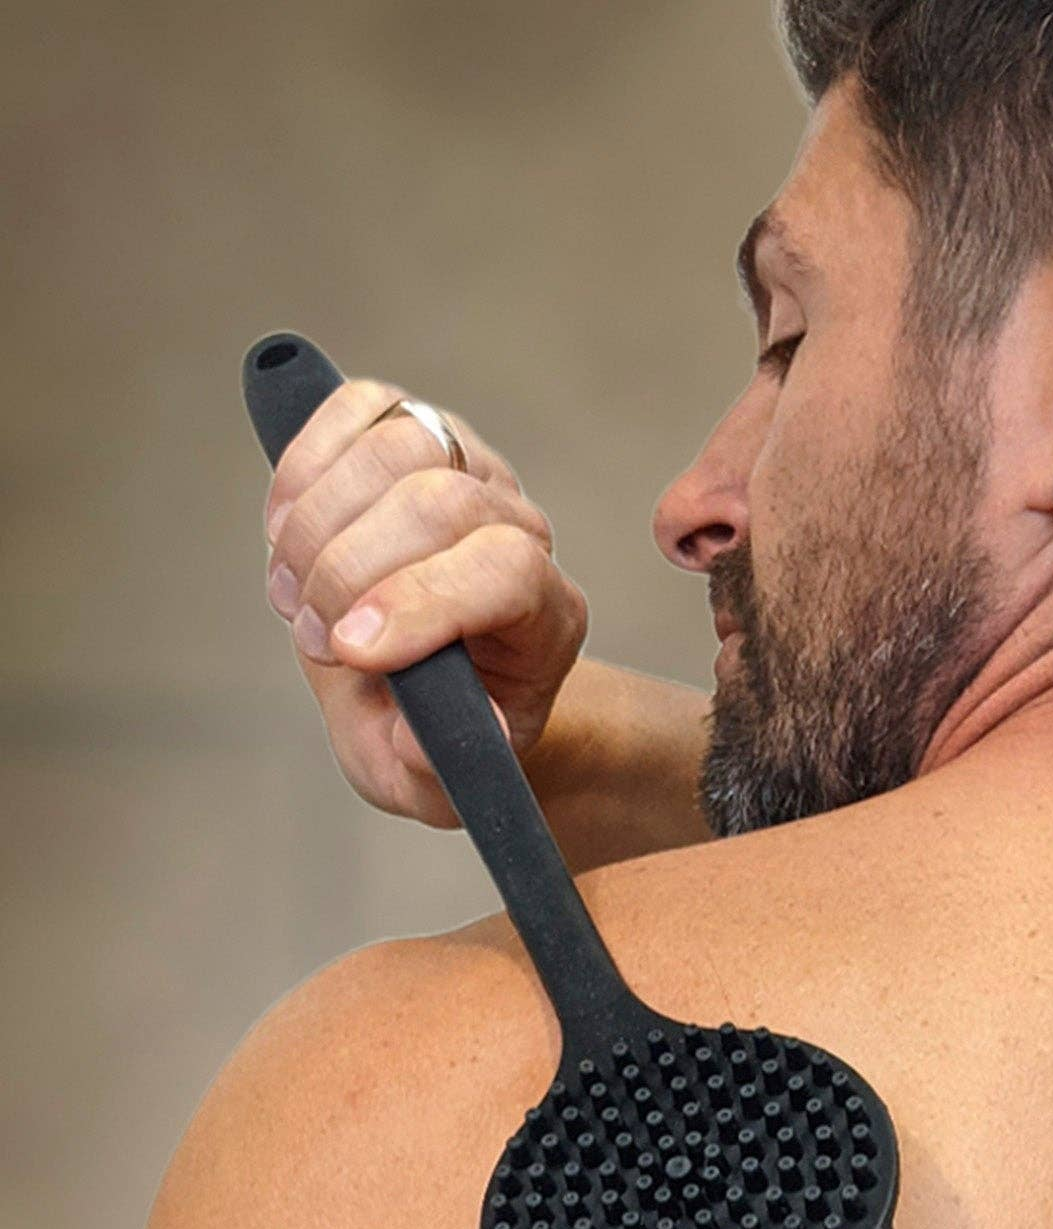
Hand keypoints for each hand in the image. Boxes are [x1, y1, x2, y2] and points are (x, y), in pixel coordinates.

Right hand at [263, 379, 589, 828]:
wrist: (417, 688)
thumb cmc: (430, 731)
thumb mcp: (429, 779)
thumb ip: (434, 763)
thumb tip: (423, 734)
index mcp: (546, 617)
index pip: (506, 573)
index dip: (421, 602)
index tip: (352, 652)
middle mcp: (520, 530)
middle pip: (444, 500)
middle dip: (350, 569)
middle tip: (314, 636)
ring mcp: (471, 470)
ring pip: (402, 445)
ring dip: (319, 522)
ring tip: (297, 592)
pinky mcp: (414, 433)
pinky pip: (364, 406)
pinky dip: (305, 462)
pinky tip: (287, 529)